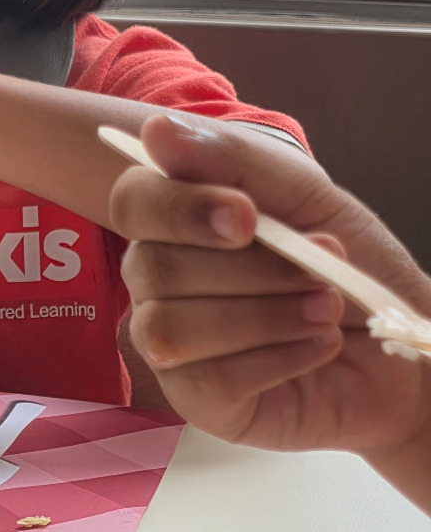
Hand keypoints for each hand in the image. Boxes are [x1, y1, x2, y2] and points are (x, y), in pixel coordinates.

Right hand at [109, 114, 430, 488]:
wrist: (398, 345)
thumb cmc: (345, 265)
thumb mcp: (305, 195)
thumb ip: (233, 160)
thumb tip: (156, 131)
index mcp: (174, 220)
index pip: (133, 202)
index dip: (180, 209)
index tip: (247, 219)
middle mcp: (156, 281)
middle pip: (157, 269)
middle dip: (254, 269)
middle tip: (323, 269)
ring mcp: (169, 346)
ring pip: (173, 329)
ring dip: (265, 316)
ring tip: (324, 310)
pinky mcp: (196, 401)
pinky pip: (209, 380)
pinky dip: (278, 358)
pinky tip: (316, 347)